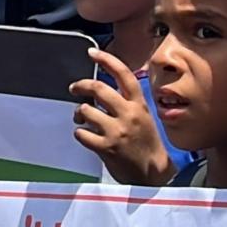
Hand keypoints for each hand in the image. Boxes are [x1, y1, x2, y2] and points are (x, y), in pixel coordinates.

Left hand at [70, 49, 173, 184]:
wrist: (153, 175)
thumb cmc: (146, 144)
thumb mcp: (143, 117)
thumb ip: (125, 103)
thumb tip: (99, 91)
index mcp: (139, 104)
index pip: (123, 74)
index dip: (106, 60)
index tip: (92, 52)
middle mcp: (128, 114)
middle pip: (98, 88)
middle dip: (80, 85)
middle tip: (74, 88)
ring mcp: (117, 131)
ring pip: (86, 110)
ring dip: (79, 113)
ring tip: (81, 118)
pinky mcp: (106, 147)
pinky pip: (81, 132)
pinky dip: (79, 133)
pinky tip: (86, 136)